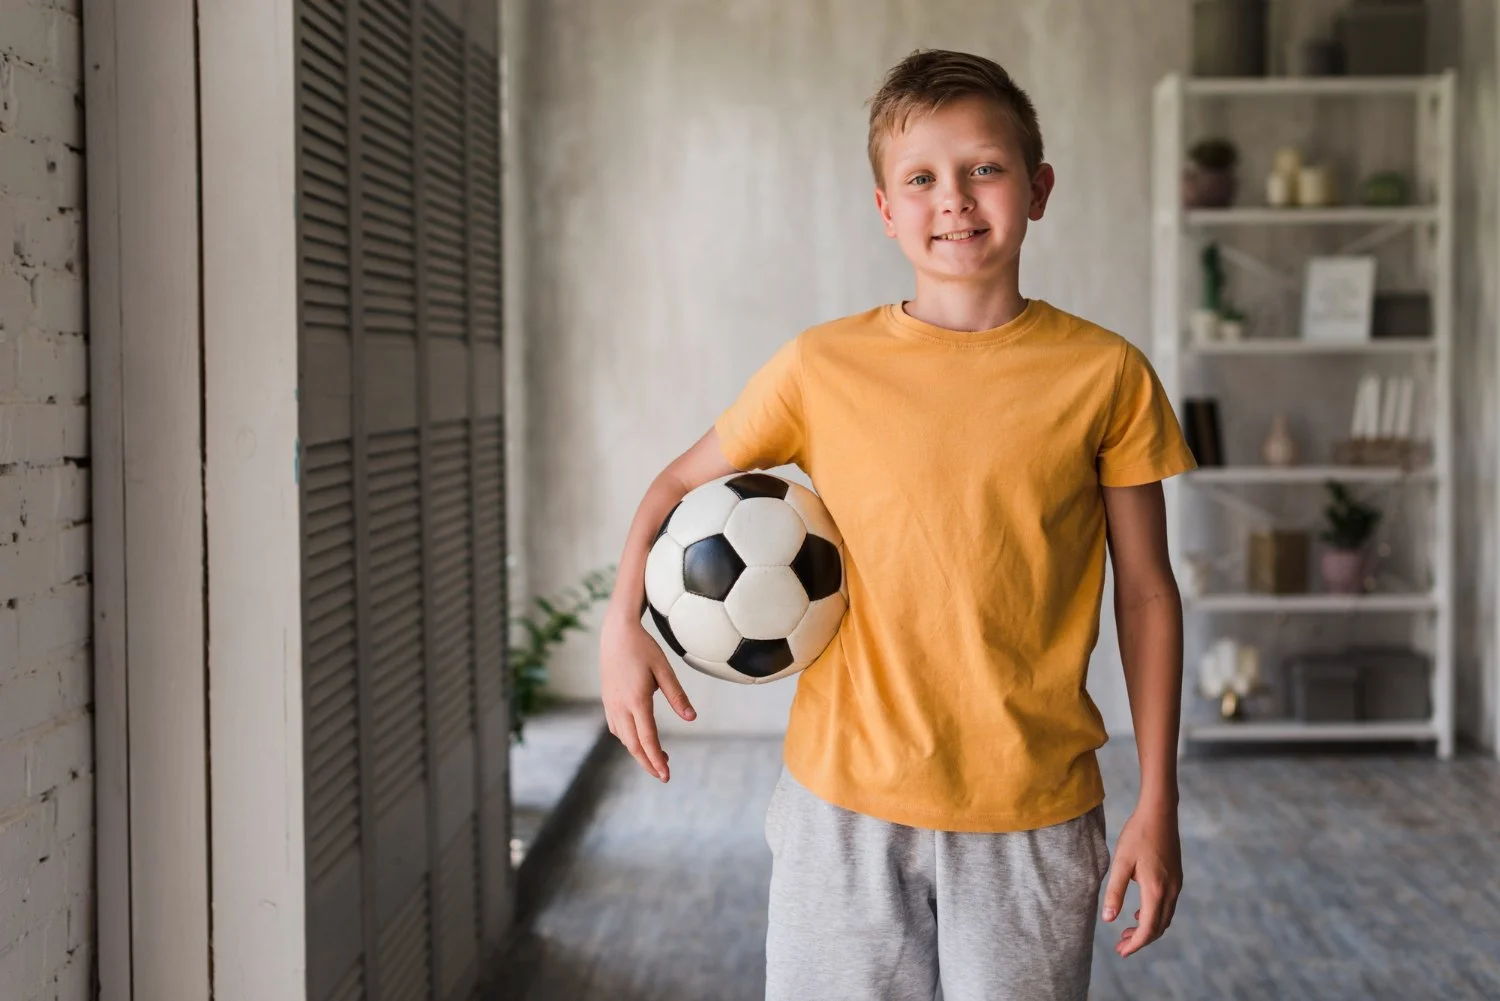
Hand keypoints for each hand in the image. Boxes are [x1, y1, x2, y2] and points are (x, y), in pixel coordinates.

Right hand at [599, 612, 695, 781]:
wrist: (616, 633)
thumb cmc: (643, 648)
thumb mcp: (664, 669)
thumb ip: (677, 696)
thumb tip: (691, 718)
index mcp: (636, 700)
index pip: (647, 738)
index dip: (656, 759)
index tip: (666, 774)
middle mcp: (620, 706)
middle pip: (633, 745)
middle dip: (648, 762)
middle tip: (664, 775)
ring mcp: (611, 704)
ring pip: (624, 738)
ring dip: (639, 751)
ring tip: (658, 757)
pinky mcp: (607, 700)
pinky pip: (616, 727)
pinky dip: (628, 739)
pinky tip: (639, 738)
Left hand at [1100, 796, 1181, 957]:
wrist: (1159, 813)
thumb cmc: (1137, 835)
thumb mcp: (1120, 862)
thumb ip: (1114, 892)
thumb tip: (1108, 919)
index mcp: (1155, 890)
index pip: (1148, 928)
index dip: (1135, 944)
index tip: (1121, 951)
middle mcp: (1170, 891)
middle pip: (1158, 927)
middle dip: (1140, 940)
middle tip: (1121, 946)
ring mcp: (1176, 885)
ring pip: (1165, 918)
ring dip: (1148, 929)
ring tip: (1128, 932)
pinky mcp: (1176, 878)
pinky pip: (1168, 906)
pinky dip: (1155, 916)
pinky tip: (1139, 913)